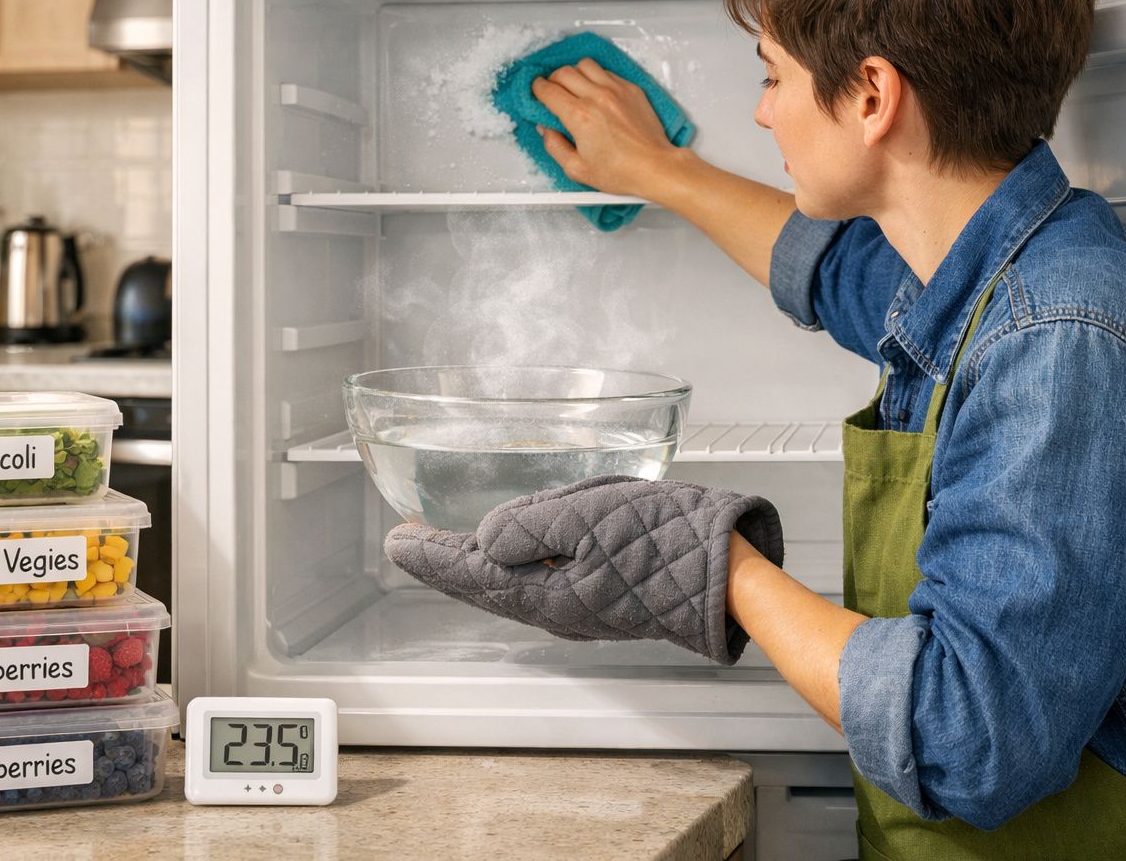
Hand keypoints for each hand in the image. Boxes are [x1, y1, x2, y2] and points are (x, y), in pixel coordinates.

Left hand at [383, 475, 783, 664]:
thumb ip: (530, 526)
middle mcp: (555, 610)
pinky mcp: (600, 600)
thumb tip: (484, 538)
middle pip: (483, 586)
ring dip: (473, 568)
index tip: (397, 540)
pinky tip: (508, 557)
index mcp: (545, 593)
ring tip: (446, 549)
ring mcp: (578, 609)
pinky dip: (508, 570)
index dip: (430, 554)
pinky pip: (536, 586)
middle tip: (409, 543)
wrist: (728, 576)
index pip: (470, 572)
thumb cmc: (668, 538)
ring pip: (508, 589)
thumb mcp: (589, 516)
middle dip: (443, 563)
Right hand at [531, 58, 688, 198]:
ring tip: (574, 86)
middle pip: (564, 72)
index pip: (548, 90)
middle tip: (552, 91)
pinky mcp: (631, 89)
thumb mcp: (577, 169)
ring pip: (585, 65)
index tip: (536, 92)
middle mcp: (597, 97)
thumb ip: (554, 146)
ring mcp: (616, 90)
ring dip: (574, 73)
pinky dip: (595, 76)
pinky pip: (606, 71)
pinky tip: (595, 90)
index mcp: (580, 117)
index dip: (537, 89)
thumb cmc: (621, 171)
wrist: (654, 167)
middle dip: (552, 80)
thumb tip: (546, 130)